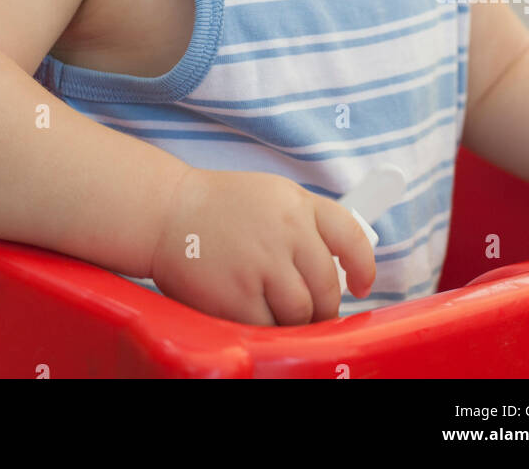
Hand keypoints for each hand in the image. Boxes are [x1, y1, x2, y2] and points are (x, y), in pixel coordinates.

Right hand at [150, 167, 376, 325]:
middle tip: (311, 313)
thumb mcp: (270, 197)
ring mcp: (264, 264)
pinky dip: (267, 330)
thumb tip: (337, 270)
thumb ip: (304, 224)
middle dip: (323, 308)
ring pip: (303, 313)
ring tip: (278, 315)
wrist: (165, 213)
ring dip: (296, 322)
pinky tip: (253, 315)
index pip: (350, 235)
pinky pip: (272, 328)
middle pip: (327, 286)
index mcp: (297, 203)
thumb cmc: (218, 209)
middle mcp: (287, 230)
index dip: (363, 265)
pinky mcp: (240, 296)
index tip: (362, 285)